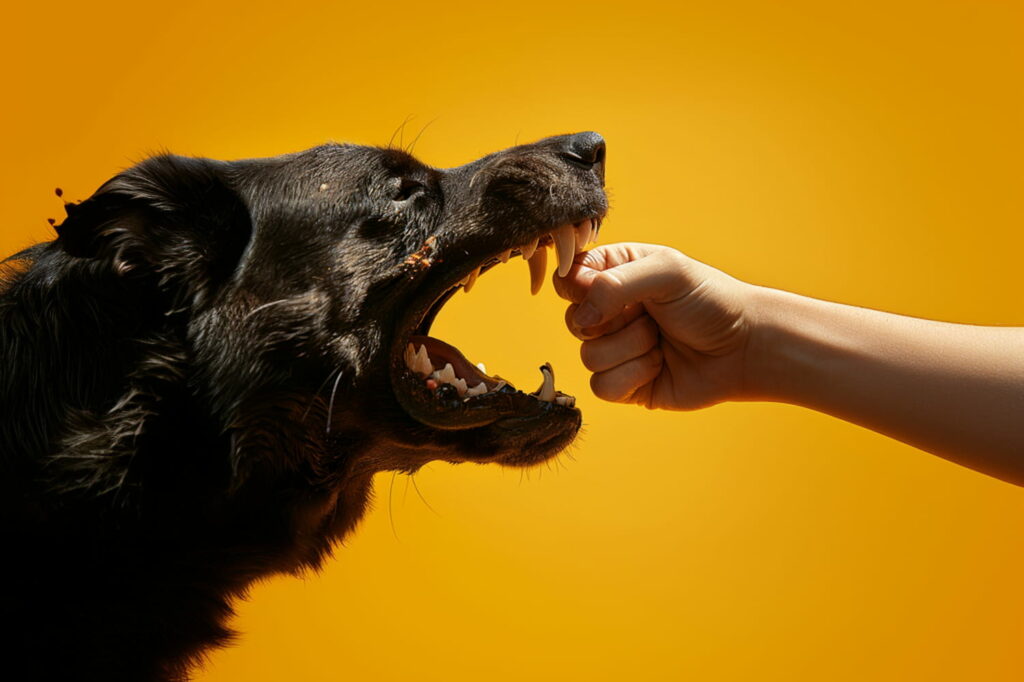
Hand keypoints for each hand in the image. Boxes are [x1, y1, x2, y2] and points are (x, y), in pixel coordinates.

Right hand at [553, 243, 757, 409]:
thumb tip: (580, 317)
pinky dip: (632, 377)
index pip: (568, 279)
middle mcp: (610, 312)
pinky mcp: (625, 385)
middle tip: (650, 316)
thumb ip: (614, 283)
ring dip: (631, 349)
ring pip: (588, 357)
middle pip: (573, 321)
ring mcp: (617, 349)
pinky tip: (659, 366)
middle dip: (614, 322)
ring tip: (661, 341)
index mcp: (615, 274)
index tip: (605, 290)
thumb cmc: (711, 301)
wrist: (746, 348)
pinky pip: (601, 387)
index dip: (580, 289)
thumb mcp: (667, 271)